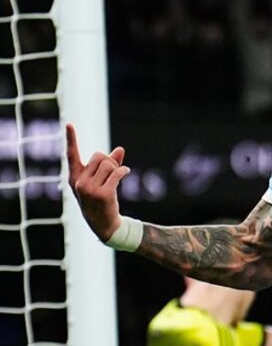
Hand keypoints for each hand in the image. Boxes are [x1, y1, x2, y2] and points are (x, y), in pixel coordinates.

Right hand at [66, 123, 130, 240]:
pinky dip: (123, 171)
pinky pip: (117, 173)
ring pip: (108, 164)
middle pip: (99, 156)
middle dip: (109, 160)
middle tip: (113, 171)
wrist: (103, 224)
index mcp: (75, 177)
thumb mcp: (100, 181)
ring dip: (116, 167)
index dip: (72, 139)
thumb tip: (120, 149)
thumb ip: (110, 164)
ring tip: (117, 176)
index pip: (71, 155)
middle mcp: (79, 182)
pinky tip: (126, 172)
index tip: (69, 123)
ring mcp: (90, 189)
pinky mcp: (103, 194)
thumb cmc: (101, 199)